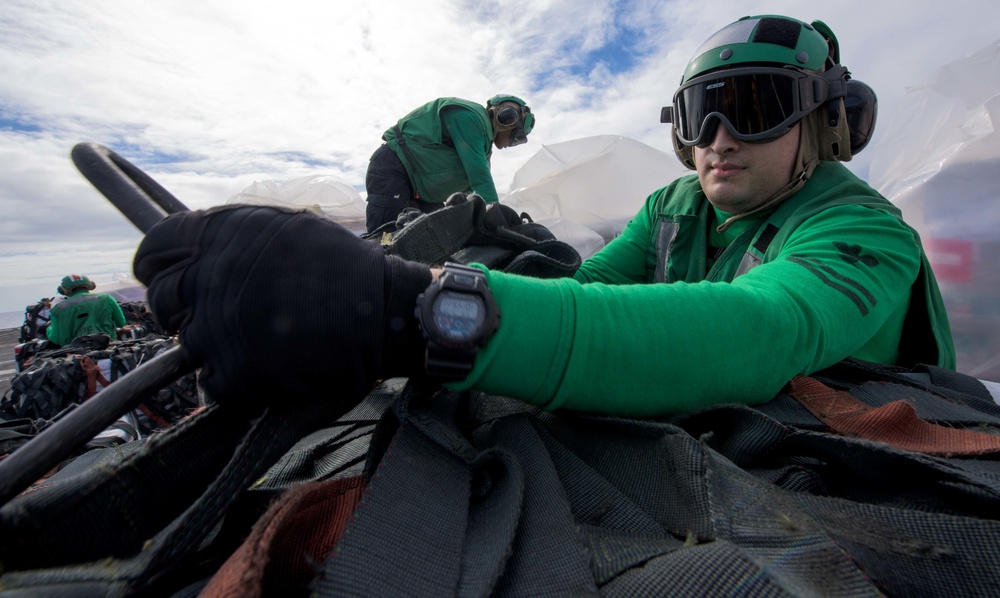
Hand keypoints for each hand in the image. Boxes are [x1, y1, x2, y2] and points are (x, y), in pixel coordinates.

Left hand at [133, 205, 430, 405]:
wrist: (384, 313)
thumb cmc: (343, 268)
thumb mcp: (285, 227)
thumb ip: (232, 236)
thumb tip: (191, 252)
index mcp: (220, 233)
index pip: (154, 247)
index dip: (158, 265)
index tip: (168, 276)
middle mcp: (210, 276)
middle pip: (163, 299)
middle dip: (187, 308)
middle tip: (226, 314)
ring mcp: (218, 326)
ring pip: (187, 343)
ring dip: (216, 344)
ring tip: (261, 339)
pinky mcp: (234, 370)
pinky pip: (212, 382)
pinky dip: (235, 379)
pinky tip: (269, 364)